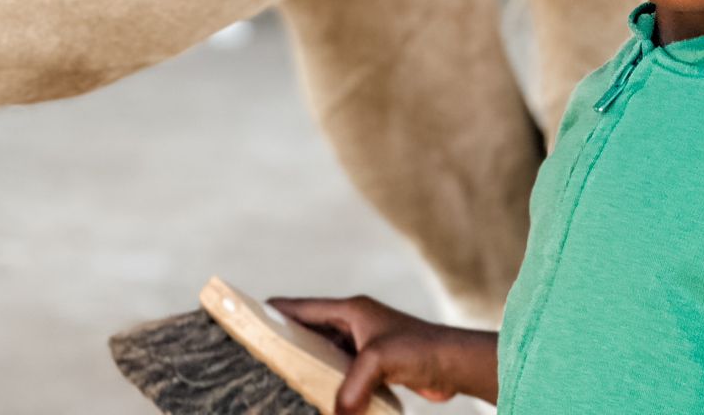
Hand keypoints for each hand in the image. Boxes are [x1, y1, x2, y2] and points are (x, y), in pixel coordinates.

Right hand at [268, 294, 497, 410]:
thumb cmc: (419, 350)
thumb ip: (352, 388)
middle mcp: (355, 323)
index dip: (276, 311)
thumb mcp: (378, 362)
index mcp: (351, 310)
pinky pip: (342, 371)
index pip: (304, 307)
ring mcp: (365, 343)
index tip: (250, 317)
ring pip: (326, 353)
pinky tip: (317, 395)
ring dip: (309, 364)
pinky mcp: (375, 364)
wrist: (453, 364)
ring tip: (283, 378)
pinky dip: (329, 381)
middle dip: (288, 341)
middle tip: (260, 355)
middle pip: (311, 330)